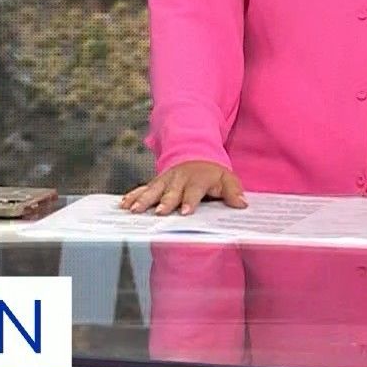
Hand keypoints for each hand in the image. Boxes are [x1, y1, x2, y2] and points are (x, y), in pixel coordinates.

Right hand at [119, 160, 246, 215]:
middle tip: (158, 212)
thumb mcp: (228, 179)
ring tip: (133, 209)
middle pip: (170, 191)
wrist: (196, 154)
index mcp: (197, 179)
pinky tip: (124, 203)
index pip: (193, 191)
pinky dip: (133, 195)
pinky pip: (143, 188)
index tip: (185, 211)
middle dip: (164, 202)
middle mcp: (179, 179)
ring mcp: (166, 180)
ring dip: (143, 199)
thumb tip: (242, 204)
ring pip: (153, 189)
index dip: (189, 201)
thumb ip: (234, 192)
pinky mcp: (156, 182)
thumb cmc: (212, 174)